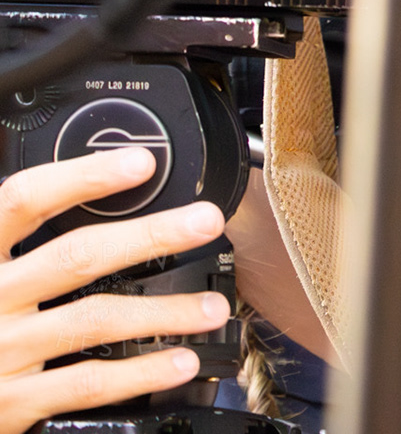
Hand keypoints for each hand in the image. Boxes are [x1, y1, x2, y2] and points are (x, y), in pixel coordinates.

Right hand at [0, 146, 229, 433]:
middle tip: (205, 222)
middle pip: (75, 256)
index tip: (141, 163)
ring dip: (163, 312)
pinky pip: (86, 384)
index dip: (82, 178)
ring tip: (213, 307)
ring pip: (93, 320)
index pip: (24, 201)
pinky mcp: (10, 403)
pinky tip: (181, 362)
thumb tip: (95, 192)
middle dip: (149, 236)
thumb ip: (22, 241)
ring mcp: (0, 351)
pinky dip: (140, 373)